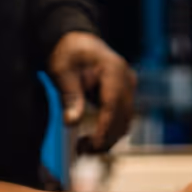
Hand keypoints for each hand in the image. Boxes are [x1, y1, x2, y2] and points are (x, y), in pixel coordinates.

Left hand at [47, 31, 134, 151]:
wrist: (76, 40)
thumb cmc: (69, 53)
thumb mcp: (63, 71)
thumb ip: (70, 96)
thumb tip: (72, 122)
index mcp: (113, 69)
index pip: (113, 105)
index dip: (105, 128)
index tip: (92, 145)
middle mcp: (126, 79)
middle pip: (123, 117)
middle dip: (106, 138)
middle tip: (82, 150)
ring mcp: (128, 87)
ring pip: (125, 121)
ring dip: (109, 138)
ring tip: (85, 146)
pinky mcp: (124, 95)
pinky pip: (122, 118)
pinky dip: (110, 130)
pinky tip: (94, 138)